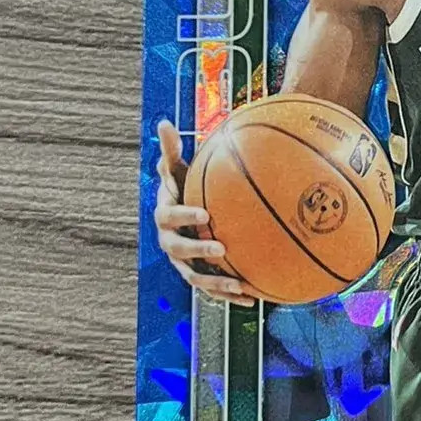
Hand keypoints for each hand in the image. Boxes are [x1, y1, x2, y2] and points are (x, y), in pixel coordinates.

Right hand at [154, 119, 258, 307]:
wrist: (186, 217)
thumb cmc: (184, 189)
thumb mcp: (179, 170)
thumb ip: (172, 151)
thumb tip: (164, 122)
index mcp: (165, 217)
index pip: (170, 218)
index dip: (185, 217)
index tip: (205, 215)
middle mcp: (171, 244)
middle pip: (180, 252)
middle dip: (199, 252)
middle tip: (222, 249)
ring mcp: (185, 264)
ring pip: (197, 279)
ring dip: (217, 284)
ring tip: (239, 285)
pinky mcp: (201, 278)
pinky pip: (215, 289)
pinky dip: (232, 295)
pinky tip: (256, 298)